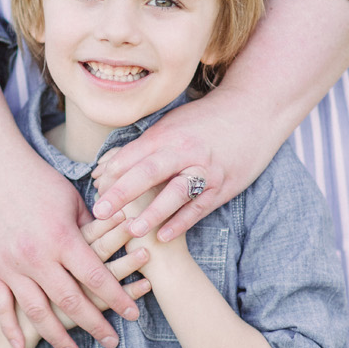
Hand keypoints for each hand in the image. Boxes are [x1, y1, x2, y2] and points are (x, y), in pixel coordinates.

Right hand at [0, 142, 145, 347]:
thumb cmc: (38, 181)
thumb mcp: (71, 200)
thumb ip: (92, 228)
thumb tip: (115, 242)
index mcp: (62, 238)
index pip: (96, 276)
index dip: (118, 298)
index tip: (134, 315)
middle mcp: (37, 256)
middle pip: (72, 301)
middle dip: (95, 325)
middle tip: (112, 341)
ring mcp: (12, 265)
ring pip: (37, 312)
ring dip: (57, 336)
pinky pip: (1, 306)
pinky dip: (9, 328)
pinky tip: (20, 347)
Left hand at [91, 85, 273, 241]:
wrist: (255, 111)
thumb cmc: (206, 118)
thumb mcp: (173, 124)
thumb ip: (145, 145)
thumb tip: (109, 165)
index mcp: (168, 134)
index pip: (133, 154)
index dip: (111, 172)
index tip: (93, 187)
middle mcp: (185, 151)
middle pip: (148, 172)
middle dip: (121, 193)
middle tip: (99, 211)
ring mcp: (205, 169)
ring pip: (175, 193)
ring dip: (152, 212)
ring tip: (132, 230)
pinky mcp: (222, 185)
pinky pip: (198, 207)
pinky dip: (180, 223)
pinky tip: (162, 236)